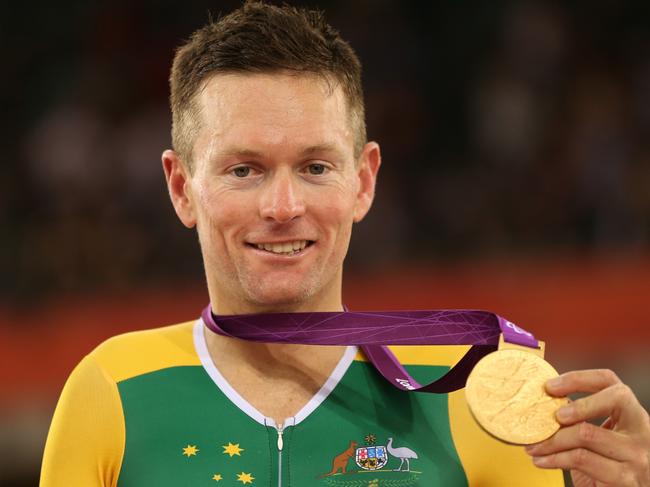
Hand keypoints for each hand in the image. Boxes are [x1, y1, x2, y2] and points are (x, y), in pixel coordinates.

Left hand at [524, 369, 649, 485]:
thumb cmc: (604, 468)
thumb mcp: (596, 439)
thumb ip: (578, 419)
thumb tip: (543, 402)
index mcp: (631, 414)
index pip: (610, 381)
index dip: (579, 378)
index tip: (550, 386)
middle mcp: (642, 431)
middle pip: (614, 399)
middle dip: (577, 404)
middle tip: (551, 417)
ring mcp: (637, 455)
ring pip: (587, 433)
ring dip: (552, 439)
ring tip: (533, 445)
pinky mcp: (626, 478)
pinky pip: (581, 459)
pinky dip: (555, 459)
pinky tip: (541, 460)